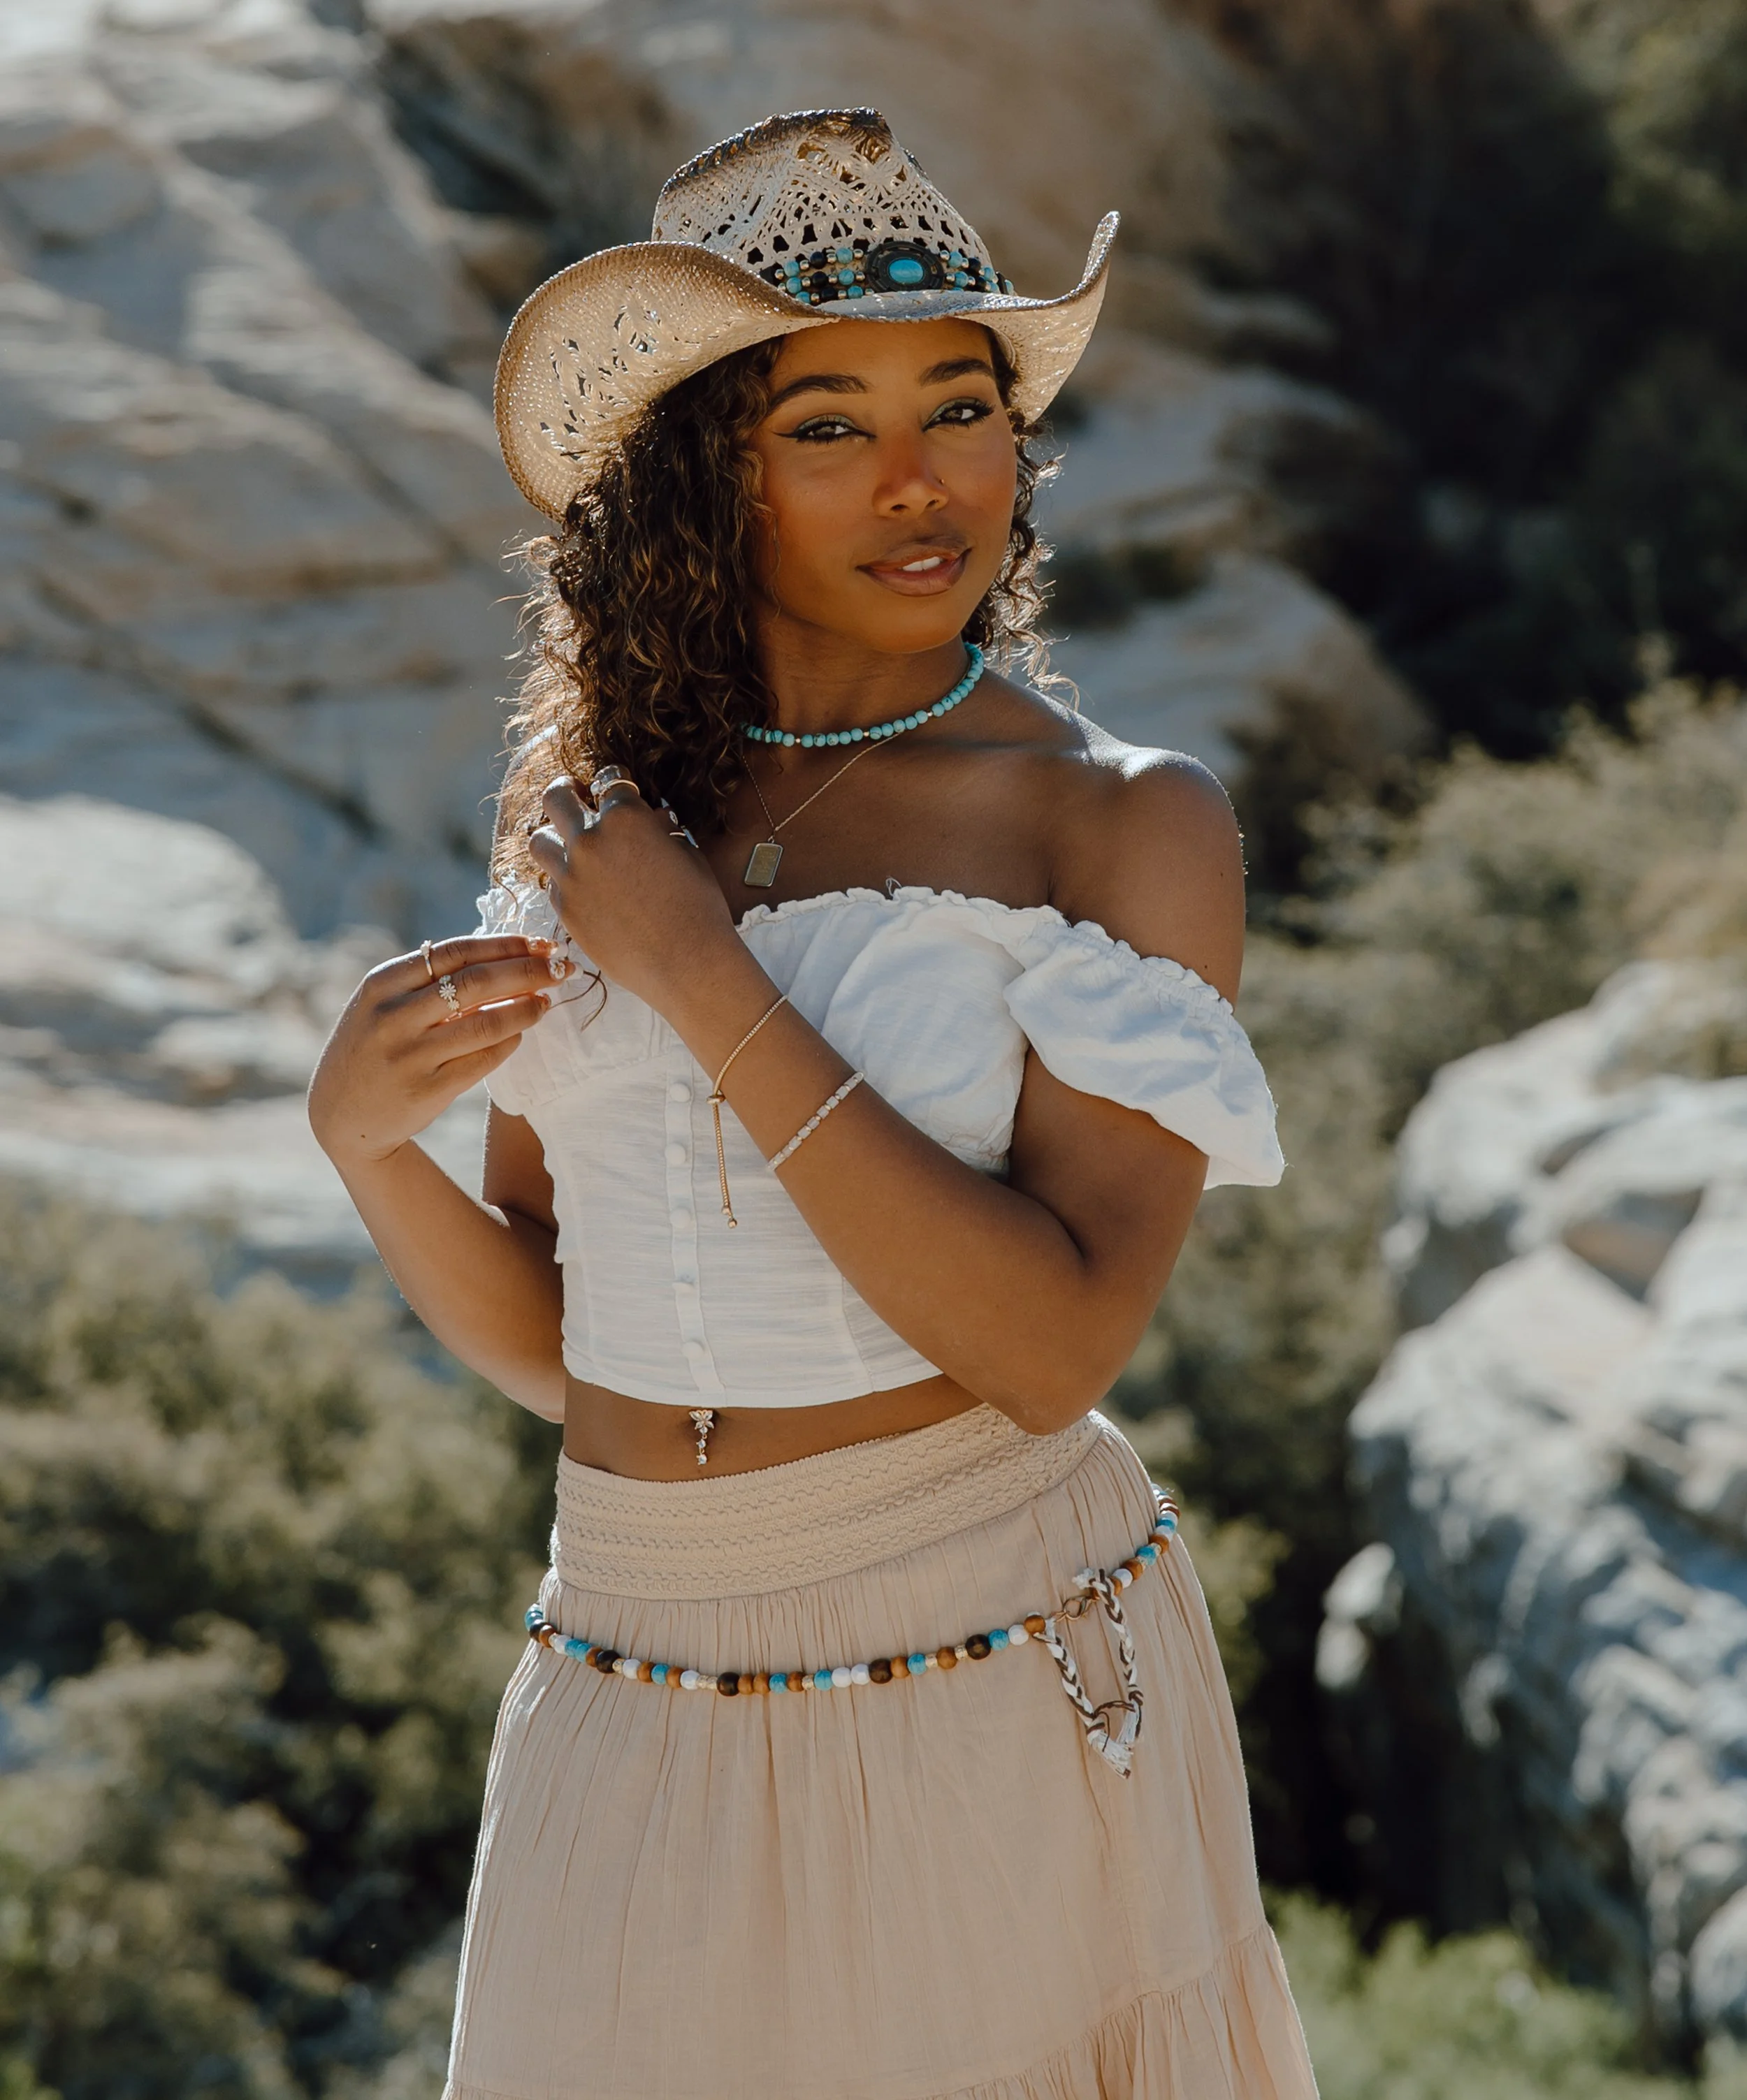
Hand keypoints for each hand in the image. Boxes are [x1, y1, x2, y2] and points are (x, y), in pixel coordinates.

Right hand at [308, 933, 568, 1168]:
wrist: (340, 1113)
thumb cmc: (373, 1046)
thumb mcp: (381, 1003)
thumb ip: (425, 978)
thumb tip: (499, 951)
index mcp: (382, 984)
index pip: (454, 952)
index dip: (504, 945)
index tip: (540, 944)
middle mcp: (393, 1017)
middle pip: (475, 983)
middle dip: (527, 972)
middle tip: (561, 968)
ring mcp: (409, 1055)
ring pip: (484, 1023)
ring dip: (525, 1009)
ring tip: (546, 1002)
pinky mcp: (427, 1090)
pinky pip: (482, 1060)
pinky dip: (508, 1043)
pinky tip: (522, 1033)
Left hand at [527, 776, 740, 1018]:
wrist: (688, 963)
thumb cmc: (699, 908)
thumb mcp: (688, 856)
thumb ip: (661, 831)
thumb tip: (652, 820)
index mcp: (625, 817)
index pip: (609, 781)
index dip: (616, 783)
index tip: (617, 788)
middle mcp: (590, 840)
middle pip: (556, 797)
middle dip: (568, 791)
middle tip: (577, 796)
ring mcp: (571, 876)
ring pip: (539, 841)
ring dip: (554, 836)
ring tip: (569, 843)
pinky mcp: (565, 910)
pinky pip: (553, 884)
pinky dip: (565, 879)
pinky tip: (584, 886)